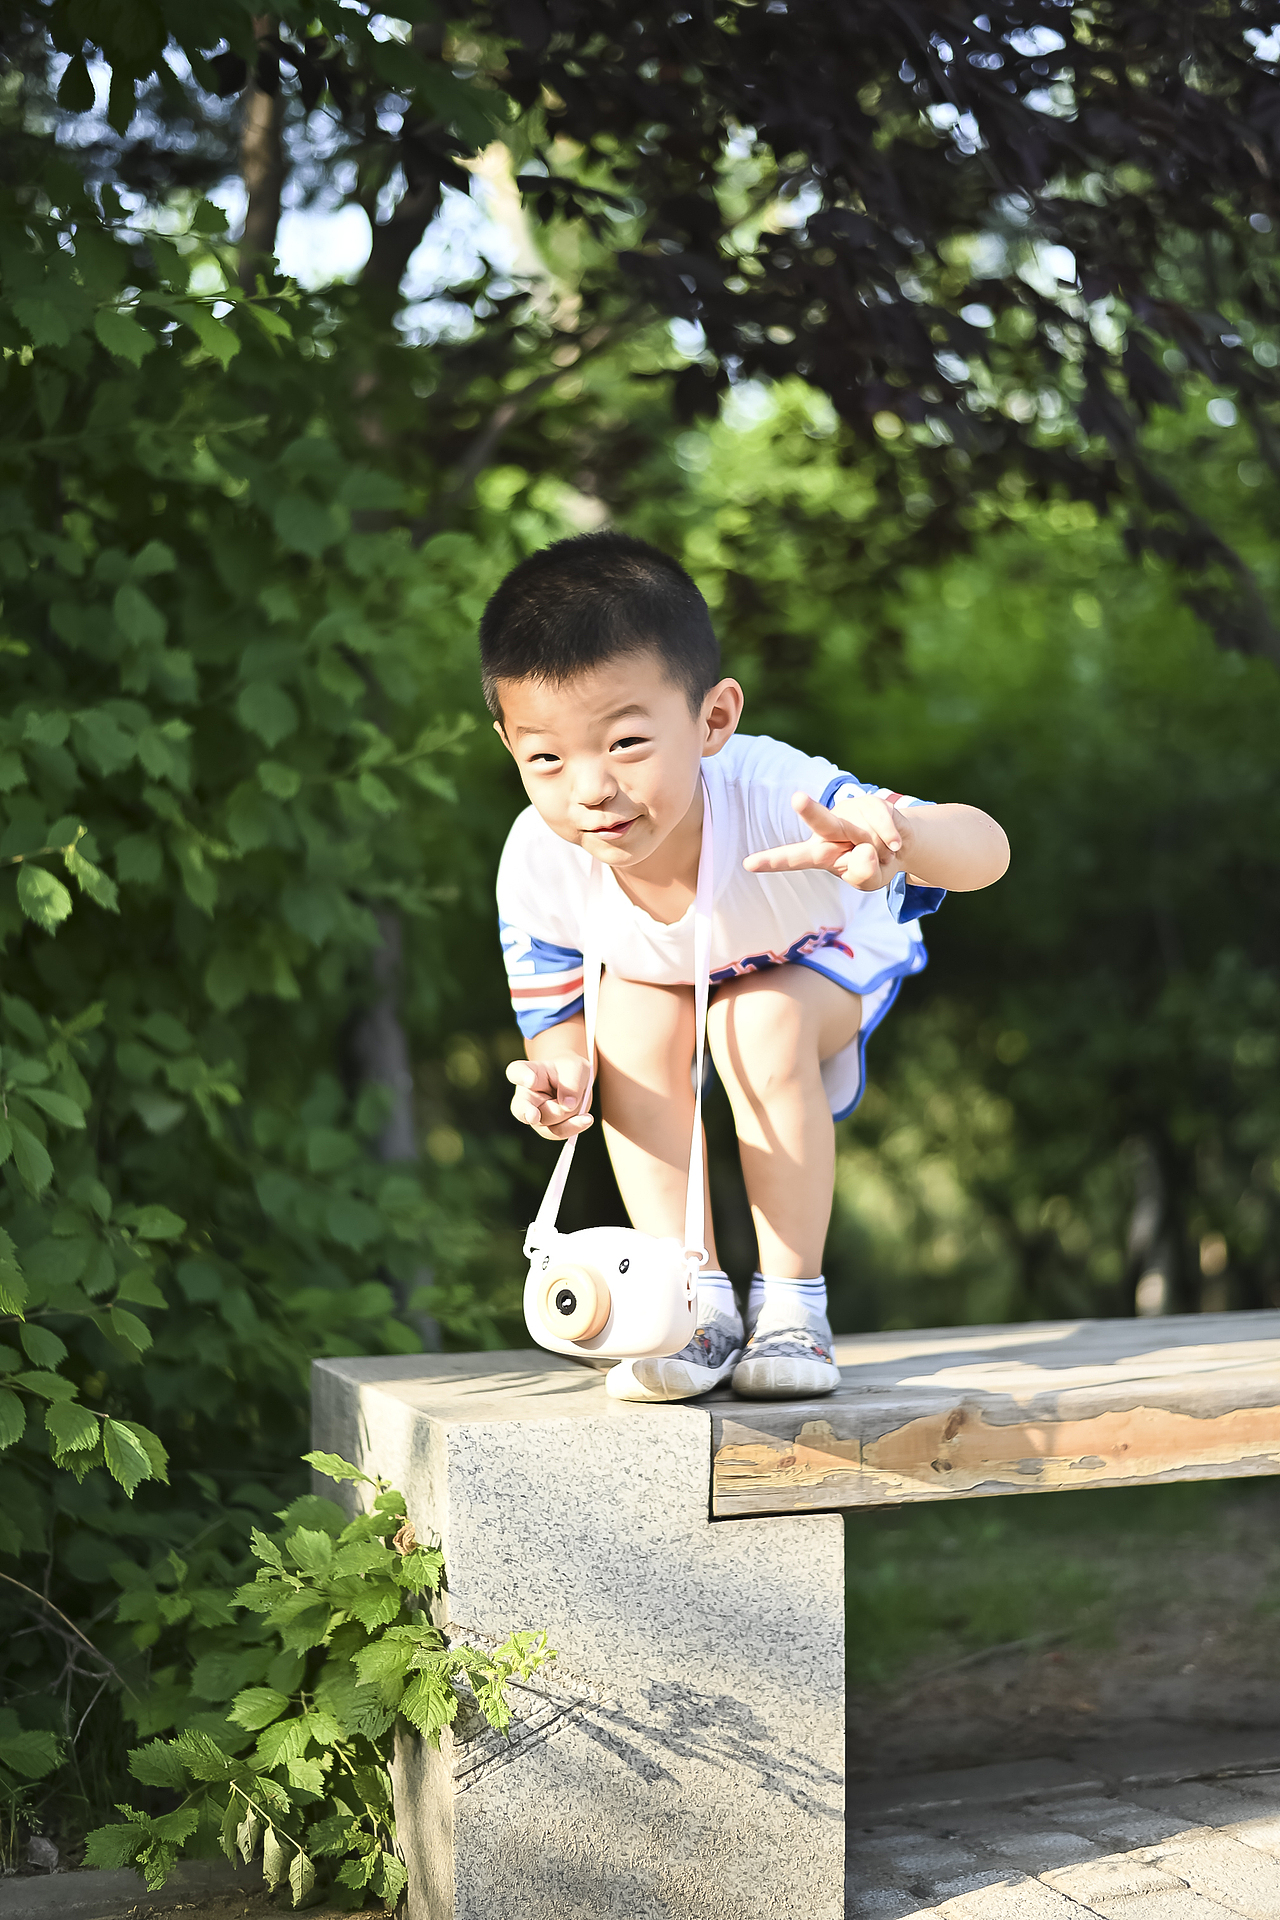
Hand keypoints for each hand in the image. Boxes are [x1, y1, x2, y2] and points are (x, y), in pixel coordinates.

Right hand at [505, 1053, 593, 1141]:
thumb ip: (571, 1084)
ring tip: (579, 1102)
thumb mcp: (576, 1069)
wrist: (574, 1081)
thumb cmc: (570, 1070)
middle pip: (521, 1107)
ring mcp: (534, 1115)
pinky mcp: (546, 1128)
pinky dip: (574, 1126)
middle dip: (527, 1113)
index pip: (516, 1072)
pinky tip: (586, 1119)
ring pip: (547, 1122)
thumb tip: (567, 1106)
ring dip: (567, 1114)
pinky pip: (558, 1132)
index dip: (521, 1077)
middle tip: (533, 1115)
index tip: (530, 1079)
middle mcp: (526, 1096)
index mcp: (528, 1072)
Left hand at [743, 790, 906, 891]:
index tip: (748, 864)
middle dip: (810, 810)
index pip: (795, 859)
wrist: (901, 845)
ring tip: (882, 853)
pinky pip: (885, 830)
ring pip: (866, 836)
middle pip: (821, 821)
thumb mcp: (868, 882)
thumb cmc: (873, 865)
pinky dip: (893, 843)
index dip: (773, 862)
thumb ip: (863, 874)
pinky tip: (894, 845)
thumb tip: (864, 849)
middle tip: (798, 798)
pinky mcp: (872, 804)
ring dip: (880, 852)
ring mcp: (850, 814)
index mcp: (820, 853)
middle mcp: (829, 830)